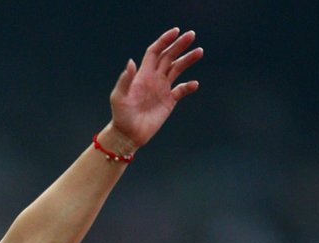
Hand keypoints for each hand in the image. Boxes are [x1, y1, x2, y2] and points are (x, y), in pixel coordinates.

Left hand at [106, 27, 202, 151]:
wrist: (128, 134)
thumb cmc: (121, 116)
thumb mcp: (119, 97)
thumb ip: (125, 80)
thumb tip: (131, 61)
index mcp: (144, 74)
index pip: (156, 51)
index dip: (165, 40)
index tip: (176, 32)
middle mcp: (154, 78)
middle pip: (169, 56)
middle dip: (179, 45)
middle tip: (191, 35)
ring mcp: (162, 89)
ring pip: (177, 69)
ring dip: (188, 60)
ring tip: (199, 51)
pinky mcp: (168, 102)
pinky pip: (181, 90)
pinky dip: (188, 86)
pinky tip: (194, 84)